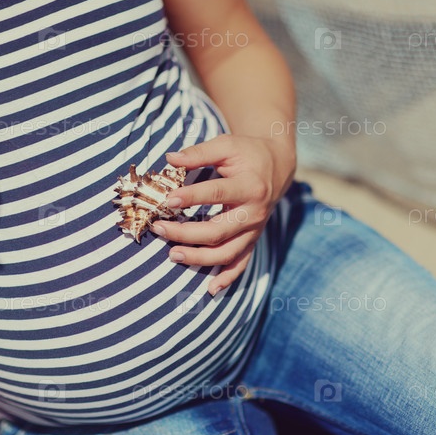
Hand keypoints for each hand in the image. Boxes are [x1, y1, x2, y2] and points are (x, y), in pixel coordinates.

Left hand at [153, 134, 294, 294]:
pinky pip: (241, 264)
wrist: (276, 167)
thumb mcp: (226, 145)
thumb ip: (199, 153)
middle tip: (159, 228)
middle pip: (218, 231)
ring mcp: (254, 230)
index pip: (217, 193)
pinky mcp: (252, 240)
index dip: (191, 197)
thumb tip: (170, 158)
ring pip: (226, 253)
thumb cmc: (247, 154)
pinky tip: (210, 289)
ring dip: (198, 258)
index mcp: (250, 186)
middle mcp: (255, 212)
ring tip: (172, 254)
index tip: (167, 200)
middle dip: (185, 233)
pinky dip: (227, 278)